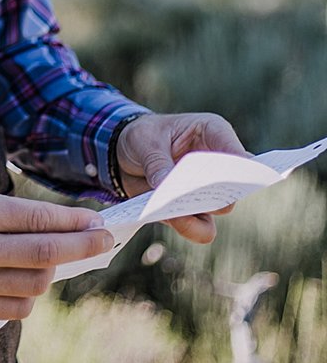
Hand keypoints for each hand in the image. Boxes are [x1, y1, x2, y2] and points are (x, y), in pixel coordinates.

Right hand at [0, 188, 113, 320]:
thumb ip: (10, 212)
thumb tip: (56, 225)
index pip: (38, 219)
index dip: (74, 222)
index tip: (96, 222)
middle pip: (45, 252)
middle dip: (83, 246)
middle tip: (104, 241)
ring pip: (36, 284)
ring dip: (53, 270)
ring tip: (52, 259)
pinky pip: (18, 309)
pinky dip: (31, 296)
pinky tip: (27, 281)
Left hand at [115, 112, 247, 243]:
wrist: (123, 155)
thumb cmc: (143, 136)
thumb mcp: (143, 140)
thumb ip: (155, 161)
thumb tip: (165, 185)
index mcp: (213, 134)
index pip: (235, 151)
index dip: (239, 165)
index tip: (233, 175)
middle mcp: (217, 165)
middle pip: (233, 186)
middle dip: (218, 192)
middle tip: (199, 192)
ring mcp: (207, 190)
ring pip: (220, 209)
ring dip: (201, 211)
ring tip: (178, 210)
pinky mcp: (193, 211)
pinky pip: (201, 228)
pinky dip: (189, 227)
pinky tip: (170, 218)